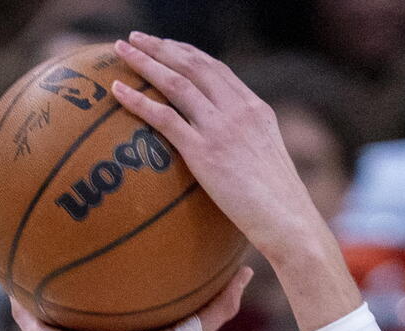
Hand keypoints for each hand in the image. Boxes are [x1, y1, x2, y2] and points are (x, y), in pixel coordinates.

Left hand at [11, 266, 251, 330]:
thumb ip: (28, 309)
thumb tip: (6, 285)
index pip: (143, 310)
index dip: (152, 290)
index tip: (160, 265)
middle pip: (180, 308)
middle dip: (195, 286)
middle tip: (209, 256)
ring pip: (206, 312)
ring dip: (225, 288)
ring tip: (240, 261)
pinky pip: (213, 318)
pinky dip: (230, 297)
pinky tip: (244, 273)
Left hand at [111, 33, 310, 263]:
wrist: (286, 219)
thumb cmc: (278, 204)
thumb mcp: (268, 161)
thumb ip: (247, 144)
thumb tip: (229, 152)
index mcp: (255, 108)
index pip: (216, 69)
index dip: (187, 54)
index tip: (165, 46)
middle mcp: (238, 110)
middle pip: (193, 66)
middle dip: (161, 47)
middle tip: (134, 39)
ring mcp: (221, 129)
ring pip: (176, 83)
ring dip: (145, 62)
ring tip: (120, 51)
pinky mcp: (205, 153)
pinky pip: (165, 118)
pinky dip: (138, 100)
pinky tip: (117, 91)